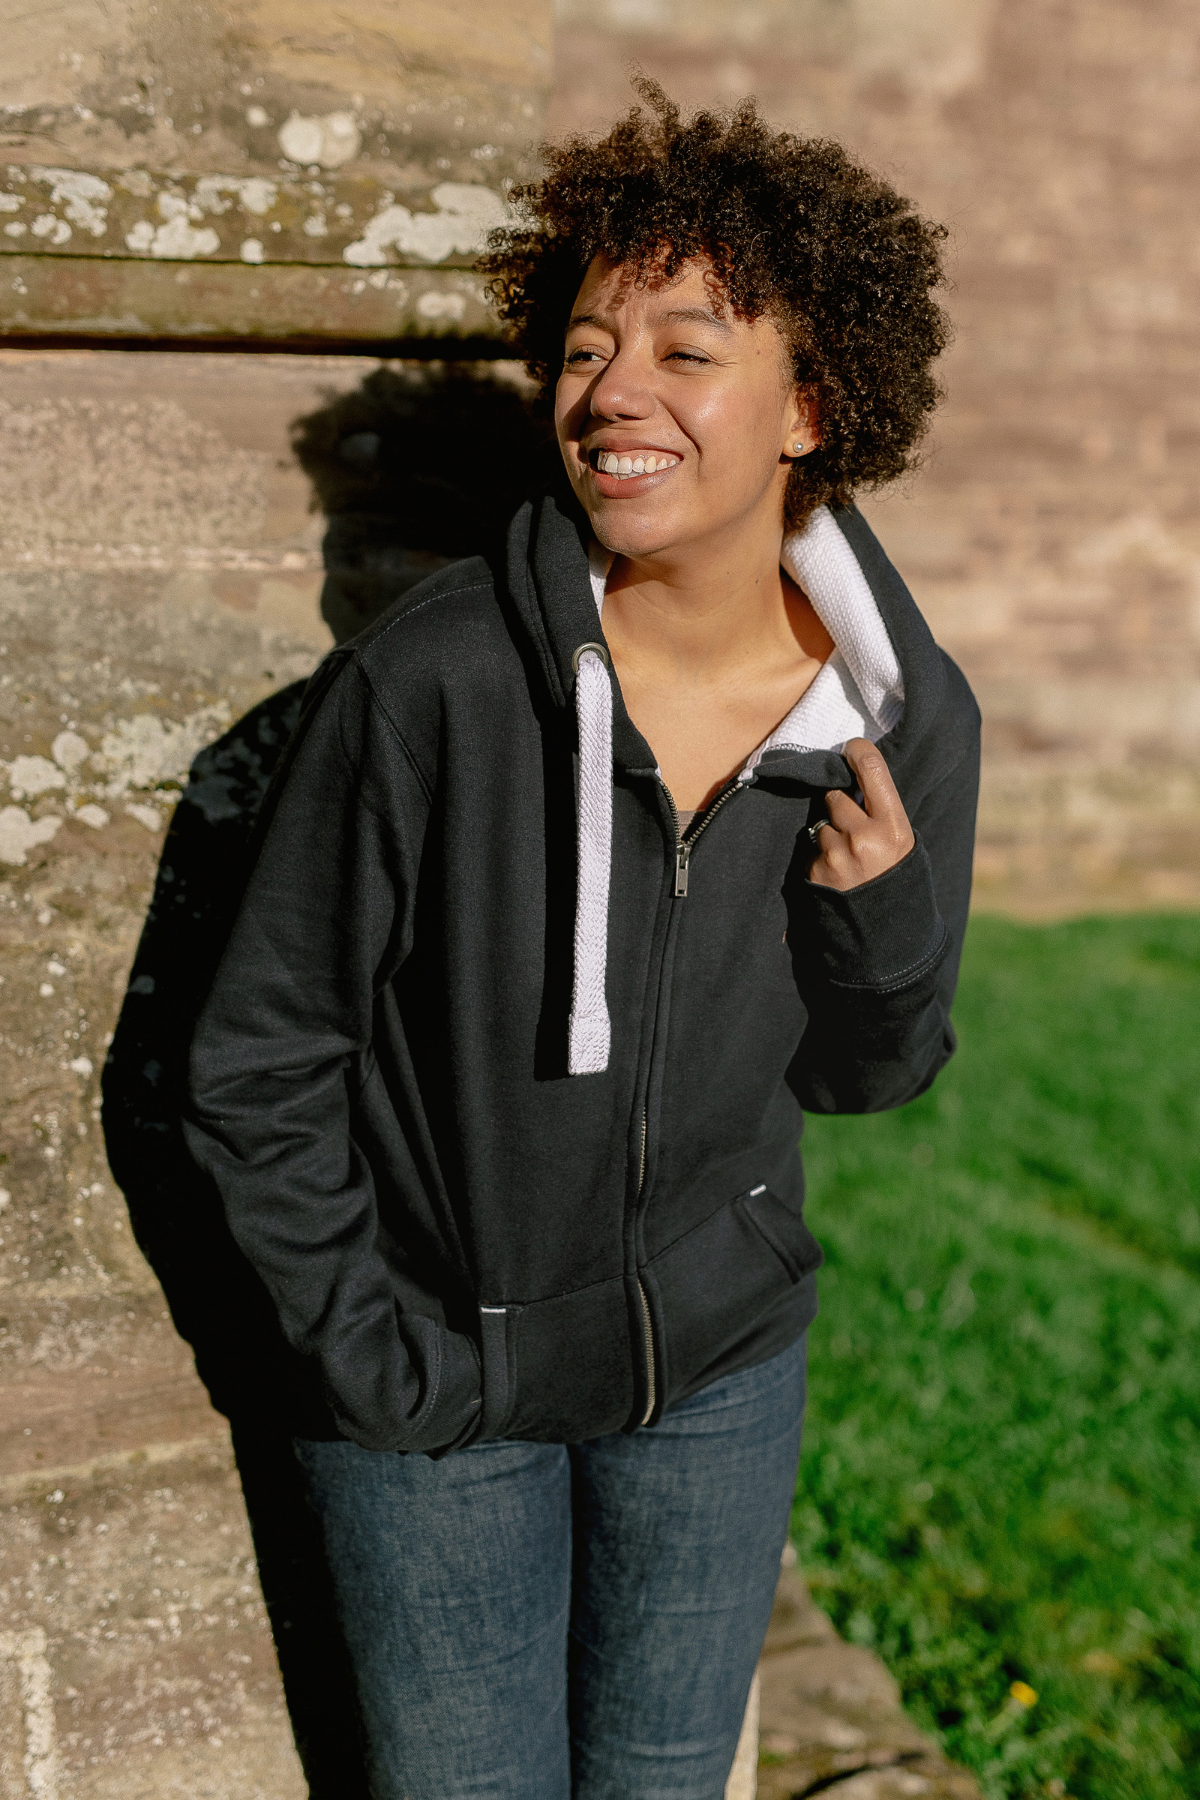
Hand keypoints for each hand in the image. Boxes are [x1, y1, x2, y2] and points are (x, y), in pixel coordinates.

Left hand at [807, 738, 914, 890]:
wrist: (887, 938)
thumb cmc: (900, 885)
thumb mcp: (906, 848)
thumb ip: (884, 816)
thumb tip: (859, 784)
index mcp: (894, 828)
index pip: (873, 771)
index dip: (858, 752)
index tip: (851, 748)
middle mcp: (863, 838)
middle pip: (836, 797)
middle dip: (840, 807)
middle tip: (853, 829)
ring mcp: (836, 855)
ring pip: (821, 824)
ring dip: (829, 836)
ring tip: (848, 861)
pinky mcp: (815, 872)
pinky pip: (812, 850)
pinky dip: (821, 859)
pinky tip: (837, 877)